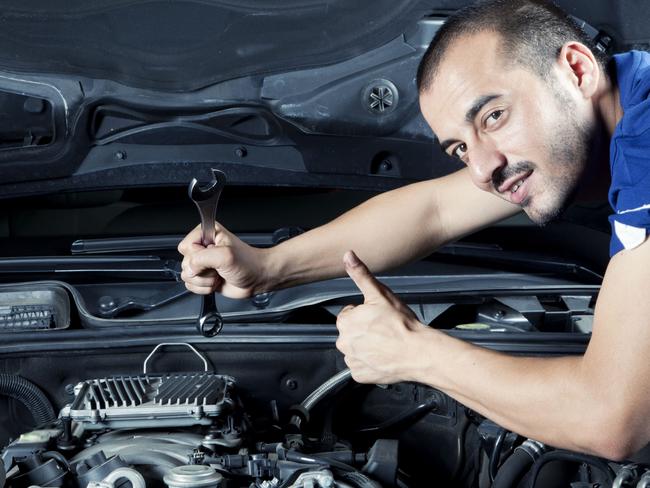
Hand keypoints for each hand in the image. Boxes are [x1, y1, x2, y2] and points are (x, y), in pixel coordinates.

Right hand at [177, 222, 269, 298]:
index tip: (213, 257)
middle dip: (203, 270)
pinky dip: (204, 288)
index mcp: (207, 234)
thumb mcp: (225, 256)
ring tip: (219, 274)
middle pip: (185, 262)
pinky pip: (191, 285)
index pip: (185, 246)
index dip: (197, 256)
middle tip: (219, 267)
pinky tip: (217, 282)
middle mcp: (203, 247)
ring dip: (205, 280)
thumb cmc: (248, 263)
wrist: (257, 279)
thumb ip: (201, 259)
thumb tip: (189, 269)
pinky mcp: (204, 276)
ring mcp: (203, 263)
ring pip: (187, 276)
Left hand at [335, 250, 428, 383]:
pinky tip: (383, 356)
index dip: (364, 314)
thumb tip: (348, 256)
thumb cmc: (402, 324)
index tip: (378, 317)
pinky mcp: (360, 375)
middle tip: (383, 330)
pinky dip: (370, 363)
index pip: (349, 314)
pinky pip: (361, 367)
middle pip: (351, 333)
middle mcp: (344, 343)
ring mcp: (351, 360)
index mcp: (345, 322)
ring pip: (355, 350)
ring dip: (366, 347)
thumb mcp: (380, 294)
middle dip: (364, 331)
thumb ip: (361, 274)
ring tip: (385, 343)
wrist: (419, 352)